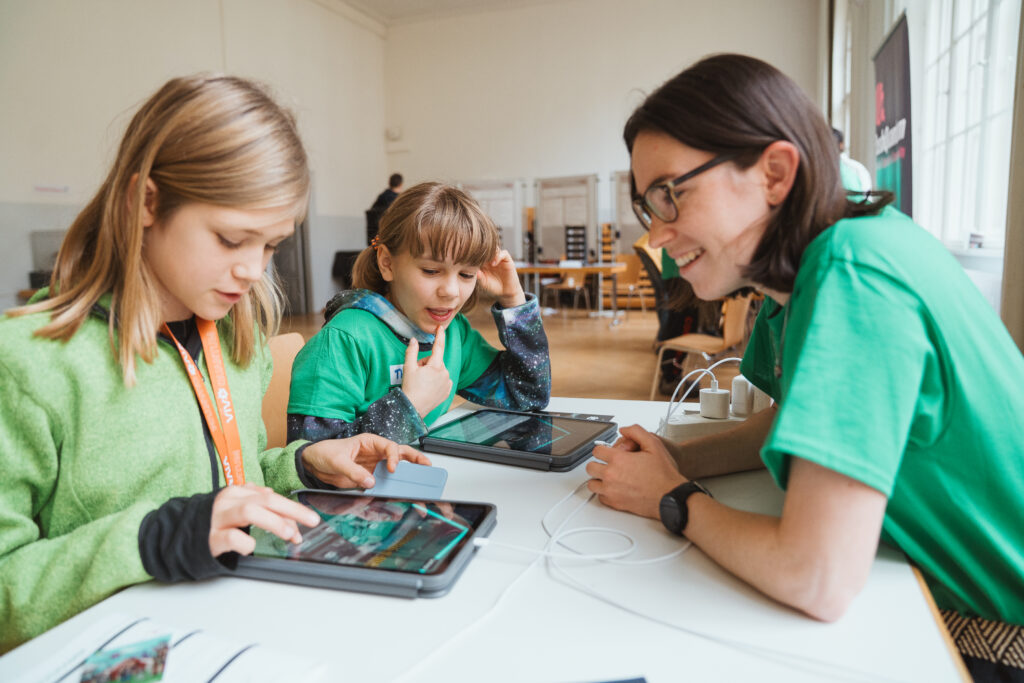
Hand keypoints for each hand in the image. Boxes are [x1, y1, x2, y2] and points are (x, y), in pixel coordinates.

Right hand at [209, 483, 320, 556]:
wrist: (179, 537)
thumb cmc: (215, 523)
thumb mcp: (239, 511)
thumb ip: (263, 509)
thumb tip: (290, 517)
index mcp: (237, 492)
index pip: (271, 496)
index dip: (292, 509)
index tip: (309, 521)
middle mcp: (228, 501)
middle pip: (266, 500)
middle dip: (292, 510)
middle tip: (311, 521)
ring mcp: (218, 519)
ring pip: (249, 511)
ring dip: (274, 522)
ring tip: (289, 534)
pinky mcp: (210, 539)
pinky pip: (232, 538)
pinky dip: (246, 542)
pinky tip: (252, 547)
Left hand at [301, 432, 430, 488]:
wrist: (313, 464)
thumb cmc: (324, 453)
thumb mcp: (337, 460)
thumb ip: (353, 471)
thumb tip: (370, 481)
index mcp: (370, 442)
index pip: (389, 447)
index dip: (394, 457)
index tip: (393, 468)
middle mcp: (376, 453)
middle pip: (400, 454)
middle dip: (415, 459)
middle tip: (427, 466)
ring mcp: (375, 466)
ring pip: (397, 468)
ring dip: (409, 474)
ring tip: (423, 480)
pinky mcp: (371, 478)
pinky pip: (386, 482)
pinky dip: (395, 487)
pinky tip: (403, 491)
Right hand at [401, 325, 452, 416]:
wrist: (413, 408)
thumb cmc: (410, 388)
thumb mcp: (408, 368)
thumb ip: (412, 351)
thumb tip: (414, 340)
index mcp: (436, 366)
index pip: (439, 347)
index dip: (440, 336)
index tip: (441, 328)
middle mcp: (445, 373)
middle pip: (435, 361)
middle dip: (427, 364)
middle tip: (417, 374)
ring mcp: (448, 382)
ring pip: (439, 371)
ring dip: (432, 373)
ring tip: (422, 383)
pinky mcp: (448, 390)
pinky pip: (443, 380)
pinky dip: (437, 381)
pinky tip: (429, 388)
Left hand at [475, 248, 525, 307]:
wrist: (506, 292)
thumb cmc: (493, 287)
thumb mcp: (484, 283)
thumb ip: (480, 277)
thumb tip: (476, 272)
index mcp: (484, 262)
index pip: (480, 253)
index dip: (475, 254)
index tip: (470, 258)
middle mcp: (492, 259)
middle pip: (487, 249)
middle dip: (482, 251)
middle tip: (477, 257)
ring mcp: (500, 259)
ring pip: (495, 249)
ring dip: (490, 253)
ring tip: (486, 261)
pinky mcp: (508, 260)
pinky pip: (504, 253)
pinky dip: (498, 256)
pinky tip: (494, 264)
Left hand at [586, 424, 685, 519]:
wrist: (670, 497)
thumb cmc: (664, 474)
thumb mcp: (654, 445)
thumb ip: (636, 432)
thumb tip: (624, 430)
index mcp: (618, 460)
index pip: (597, 451)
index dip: (603, 449)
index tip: (608, 453)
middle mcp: (611, 475)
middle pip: (590, 467)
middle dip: (598, 463)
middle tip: (608, 464)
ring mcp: (611, 491)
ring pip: (592, 483)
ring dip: (599, 479)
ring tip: (610, 477)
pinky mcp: (614, 503)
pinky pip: (600, 497)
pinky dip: (604, 492)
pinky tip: (614, 488)